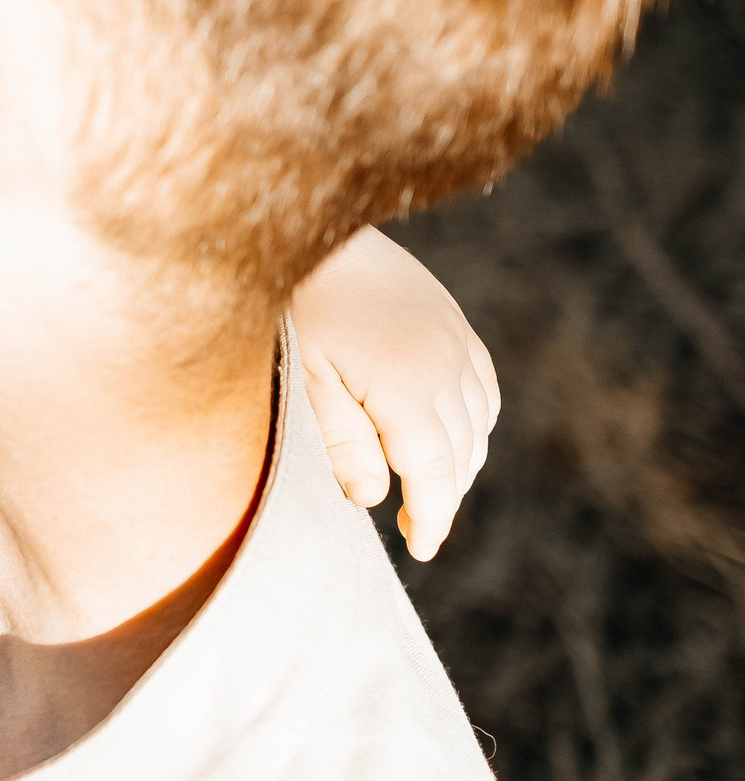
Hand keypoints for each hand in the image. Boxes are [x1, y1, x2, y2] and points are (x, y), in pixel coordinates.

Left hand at [291, 227, 500, 561]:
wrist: (313, 231)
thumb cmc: (297, 309)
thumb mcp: (305, 381)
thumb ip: (343, 443)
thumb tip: (373, 500)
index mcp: (405, 387)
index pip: (434, 474)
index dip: (432, 517)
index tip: (422, 549)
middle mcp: (444, 366)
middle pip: (460, 454)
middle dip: (441, 496)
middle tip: (413, 526)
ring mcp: (455, 341)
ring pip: (478, 425)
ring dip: (459, 462)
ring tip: (424, 486)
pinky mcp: (454, 323)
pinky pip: (483, 389)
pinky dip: (473, 423)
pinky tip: (446, 435)